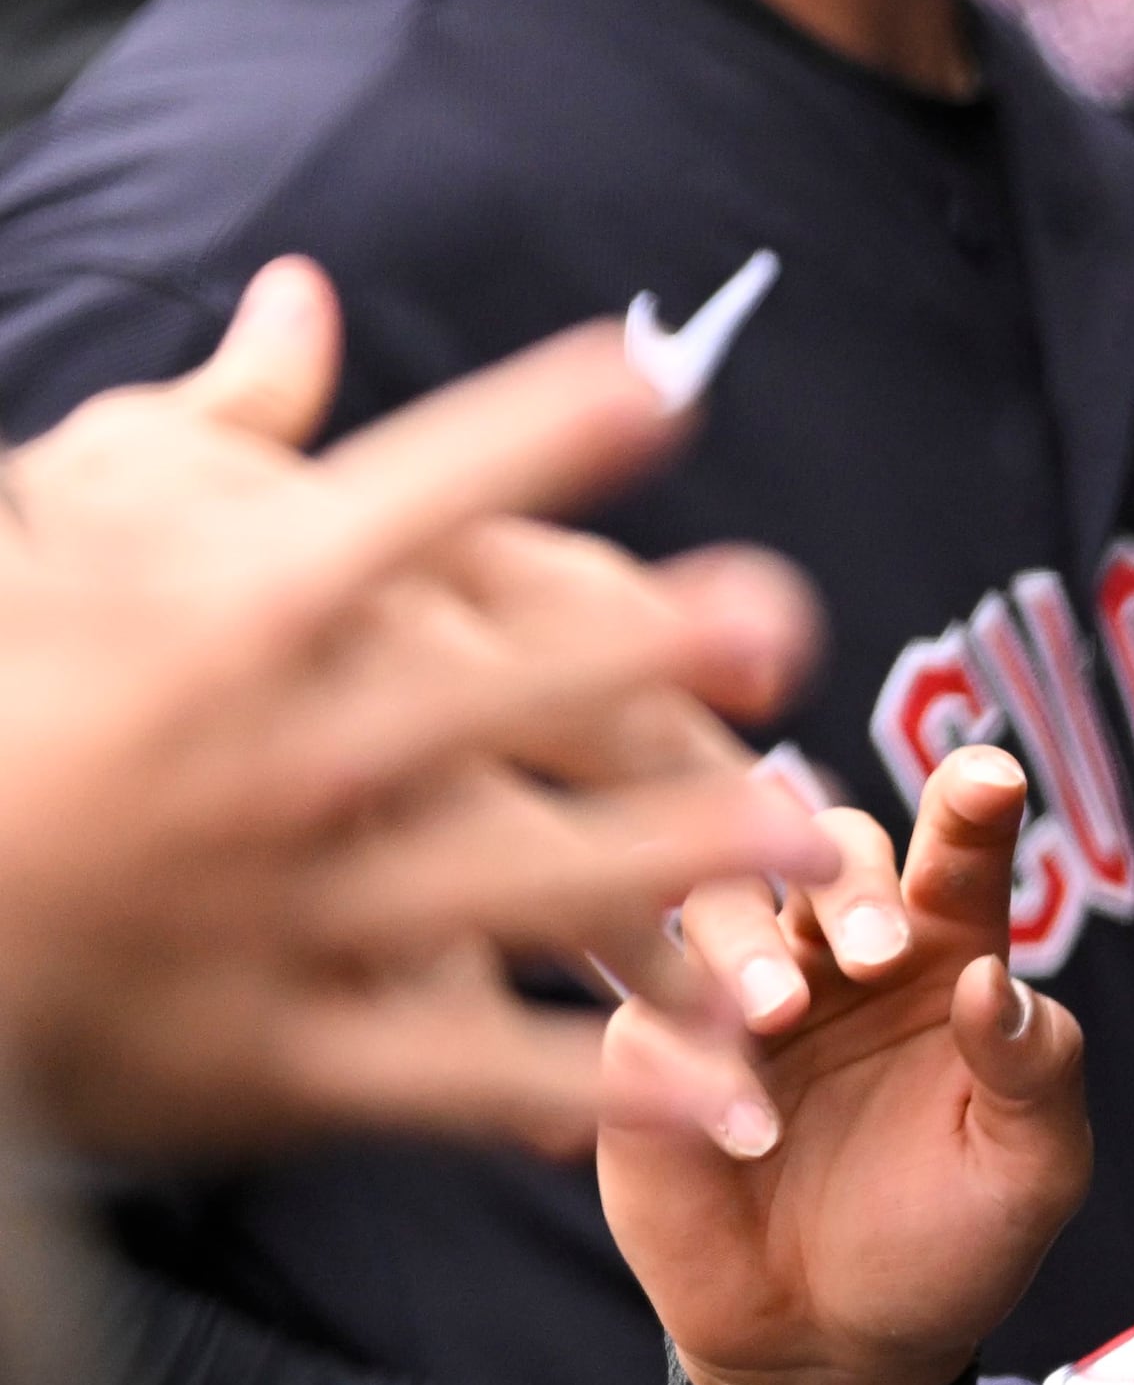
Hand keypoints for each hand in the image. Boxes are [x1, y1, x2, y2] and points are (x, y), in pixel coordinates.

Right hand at [0, 259, 832, 1156]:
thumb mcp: (73, 535)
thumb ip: (215, 426)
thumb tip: (304, 297)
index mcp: (216, 627)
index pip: (394, 509)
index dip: (524, 438)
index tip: (654, 379)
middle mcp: (259, 763)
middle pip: (477, 696)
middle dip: (634, 658)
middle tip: (786, 626)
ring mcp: (268, 916)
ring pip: (501, 883)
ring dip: (664, 867)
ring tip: (808, 844)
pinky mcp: (267, 1057)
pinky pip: (455, 1072)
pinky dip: (587, 1085)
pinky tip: (720, 1087)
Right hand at [601, 750, 1090, 1384]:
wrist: (838, 1350)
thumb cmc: (950, 1241)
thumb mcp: (1031, 1169)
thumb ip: (1035, 1070)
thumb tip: (993, 981)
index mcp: (941, 956)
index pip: (957, 859)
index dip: (972, 812)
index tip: (991, 780)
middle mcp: (834, 954)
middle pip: (822, 846)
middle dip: (849, 878)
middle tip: (877, 953)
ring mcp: (733, 995)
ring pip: (712, 899)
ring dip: (747, 940)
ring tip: (781, 1015)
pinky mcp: (652, 1058)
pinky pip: (647, 1016)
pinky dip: (689, 1056)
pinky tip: (743, 1131)